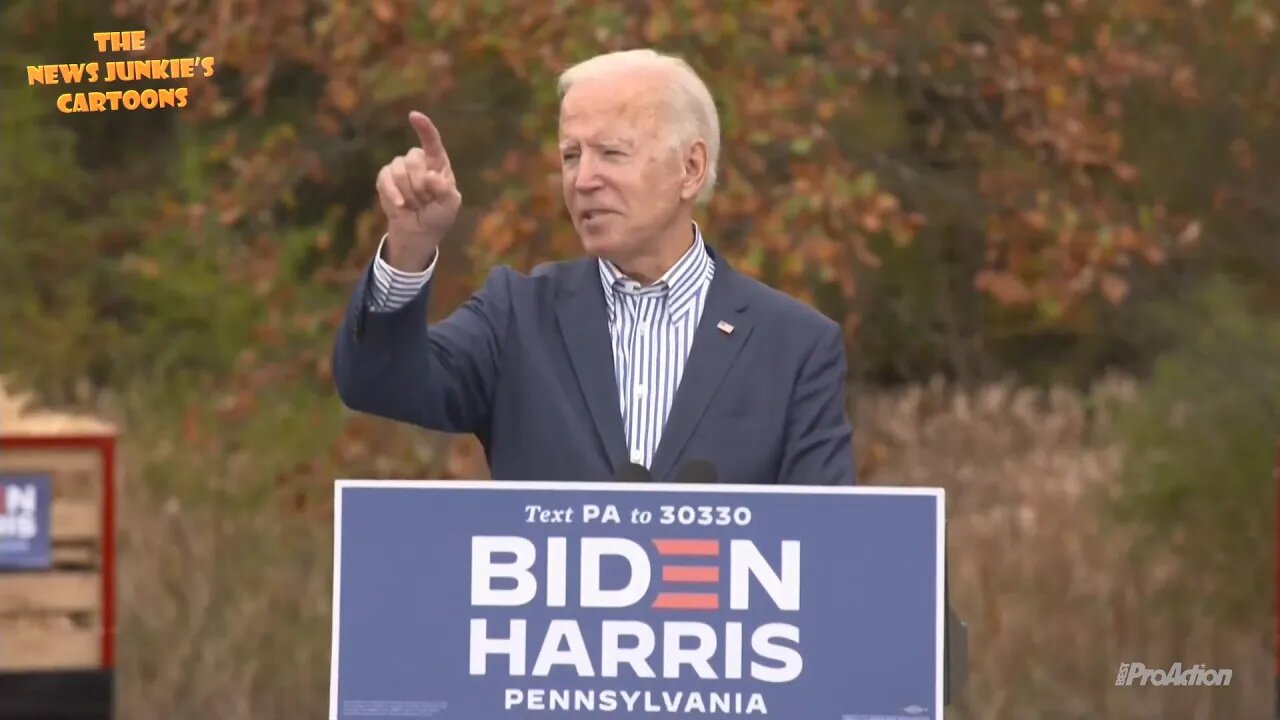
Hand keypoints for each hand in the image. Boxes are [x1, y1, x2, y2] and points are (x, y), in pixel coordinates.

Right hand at [375, 111, 461, 270]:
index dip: (424, 128)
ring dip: (408, 193)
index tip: (414, 116)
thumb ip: (445, 190)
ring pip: (398, 170)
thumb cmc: (438, 216)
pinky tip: (401, 206)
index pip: (432, 142)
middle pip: (414, 160)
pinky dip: (392, 194)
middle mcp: (419, 161)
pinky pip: (384, 179)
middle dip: (420, 185)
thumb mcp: (450, 206)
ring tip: (415, 205)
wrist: (418, 232)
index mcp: (438, 163)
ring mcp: (400, 168)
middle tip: (426, 201)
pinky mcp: (385, 178)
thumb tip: (430, 175)